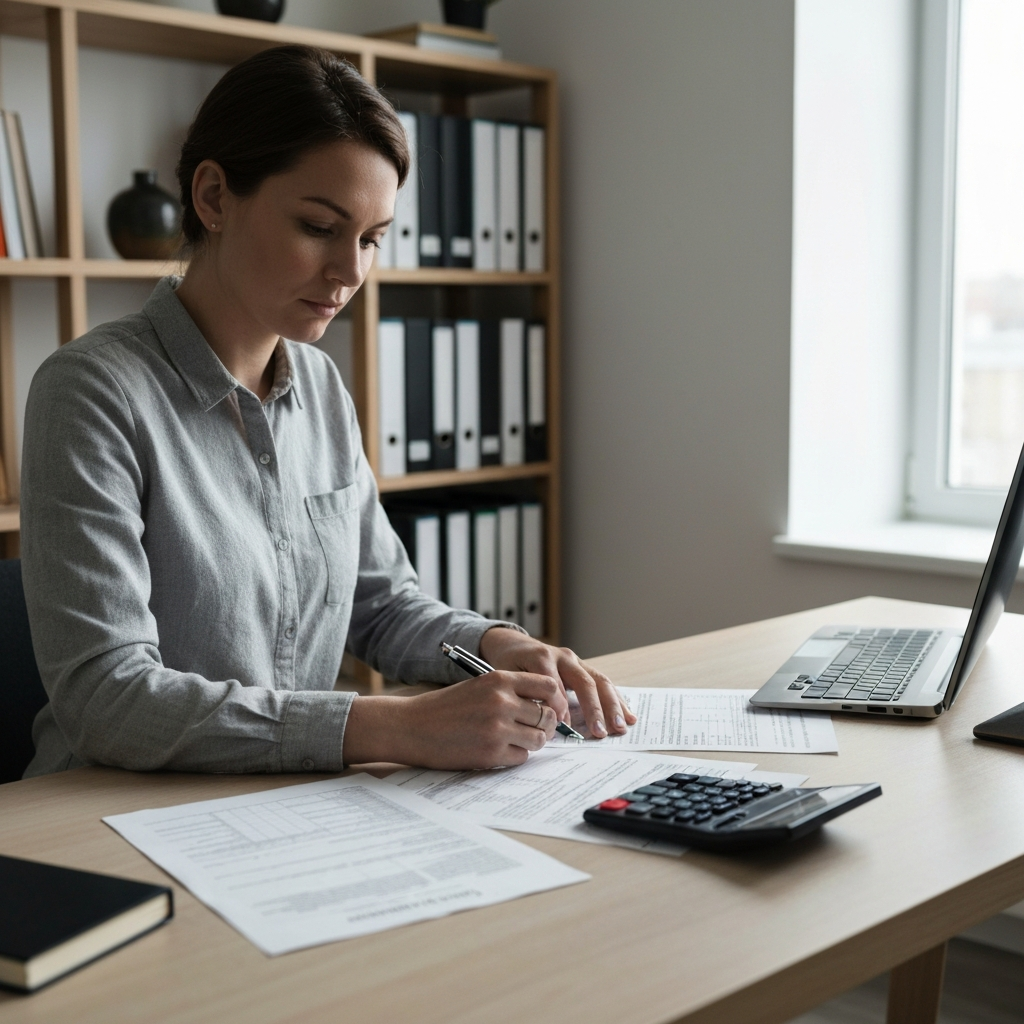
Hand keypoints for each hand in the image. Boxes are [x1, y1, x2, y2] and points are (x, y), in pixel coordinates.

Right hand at [341, 670, 563, 769]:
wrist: (412, 726)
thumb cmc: (445, 707)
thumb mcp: (478, 685)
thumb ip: (509, 691)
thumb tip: (544, 706)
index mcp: (499, 679)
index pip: (548, 686)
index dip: (553, 699)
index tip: (548, 707)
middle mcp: (502, 702)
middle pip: (547, 715)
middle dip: (545, 725)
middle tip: (535, 729)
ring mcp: (498, 729)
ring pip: (539, 739)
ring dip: (532, 742)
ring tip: (515, 740)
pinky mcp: (491, 753)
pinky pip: (522, 757)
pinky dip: (515, 756)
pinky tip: (499, 750)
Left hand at [479, 627, 636, 738]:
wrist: (515, 646)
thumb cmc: (510, 665)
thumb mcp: (507, 675)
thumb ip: (525, 693)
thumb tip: (546, 717)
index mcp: (542, 657)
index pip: (555, 684)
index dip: (559, 707)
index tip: (563, 728)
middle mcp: (564, 657)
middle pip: (584, 681)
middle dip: (594, 708)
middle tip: (600, 731)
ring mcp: (577, 662)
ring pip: (600, 682)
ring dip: (612, 706)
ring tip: (620, 726)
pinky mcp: (584, 668)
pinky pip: (603, 684)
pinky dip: (617, 700)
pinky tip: (628, 716)